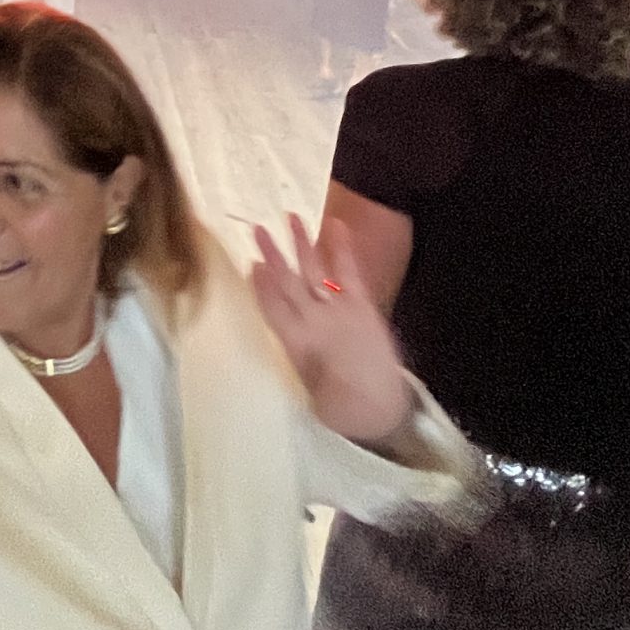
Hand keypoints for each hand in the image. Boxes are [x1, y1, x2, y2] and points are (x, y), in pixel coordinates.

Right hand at [249, 215, 411, 446]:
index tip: (249, 264)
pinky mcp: (362, 306)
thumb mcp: (308, 384)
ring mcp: (337, 310)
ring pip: (312, 270)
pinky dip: (342, 246)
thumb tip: (292, 334)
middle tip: (258, 229)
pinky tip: (336, 225)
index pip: (271, 306)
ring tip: (291, 217)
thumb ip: (299, 353)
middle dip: (272, 255)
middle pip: (286, 282)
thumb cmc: (341, 408)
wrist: (379, 411)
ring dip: (301, 243)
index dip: (259, 285)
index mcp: (293, 342)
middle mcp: (311, 321)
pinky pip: (348, 270)